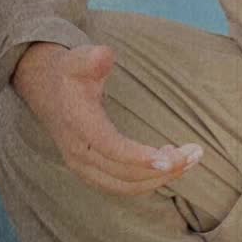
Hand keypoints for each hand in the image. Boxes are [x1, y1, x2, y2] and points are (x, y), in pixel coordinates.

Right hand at [12, 42, 201, 195]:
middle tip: (195, 153)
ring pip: (125, 185)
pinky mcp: (92, 172)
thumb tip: (104, 55)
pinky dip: (148, 179)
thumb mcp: (78, 58)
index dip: (140, 157)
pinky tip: (170, 160)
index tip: (170, 158)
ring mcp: (83, 167)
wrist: (46, 89)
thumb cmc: (70, 71)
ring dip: (160, 177)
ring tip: (190, 157)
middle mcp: (79, 153)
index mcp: (78, 125)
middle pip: (124, 174)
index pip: (111, 149)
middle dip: (162, 168)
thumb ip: (92, 58)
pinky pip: (122, 185)